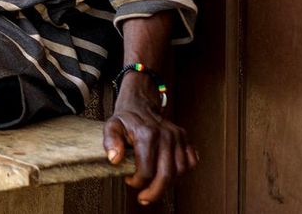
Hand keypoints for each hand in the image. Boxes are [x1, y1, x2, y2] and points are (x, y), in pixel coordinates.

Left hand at [103, 74, 198, 205]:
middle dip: (155, 192)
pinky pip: (191, 162)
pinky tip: (169, 173)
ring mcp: (178, 137)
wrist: (140, 102)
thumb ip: (110, 141)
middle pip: (166, 175)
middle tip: (145, 198)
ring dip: (168, 183)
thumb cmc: (126, 118)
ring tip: (155, 185)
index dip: (137, 181)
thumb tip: (114, 159)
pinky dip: (183, 172)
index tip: (129, 180)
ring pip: (180, 171)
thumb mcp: (111, 126)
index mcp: (147, 134)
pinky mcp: (185, 138)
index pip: (146, 170)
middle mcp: (166, 135)